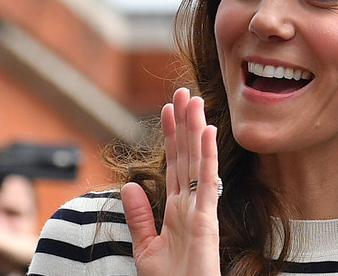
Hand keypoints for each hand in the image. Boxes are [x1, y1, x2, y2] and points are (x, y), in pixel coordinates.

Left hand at [122, 87, 220, 275]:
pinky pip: (206, 183)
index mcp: (175, 210)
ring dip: (195, 129)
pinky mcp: (206, 221)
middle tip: (183, 91)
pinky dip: (207, 157)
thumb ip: (140, 216)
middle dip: (184, 123)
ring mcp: (199, 211)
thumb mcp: (146, 247)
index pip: (173, 164)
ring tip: (193, 100)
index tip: (167, 109)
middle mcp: (189, 205)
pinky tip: (207, 132)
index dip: (171, 136)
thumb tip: (130, 185)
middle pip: (185, 156)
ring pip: (197, 161)